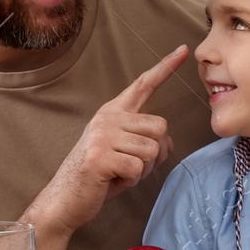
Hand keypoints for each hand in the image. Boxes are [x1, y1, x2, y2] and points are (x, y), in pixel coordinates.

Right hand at [27, 45, 187, 235]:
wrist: (65, 200)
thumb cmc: (97, 177)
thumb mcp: (123, 153)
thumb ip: (144, 141)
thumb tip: (167, 141)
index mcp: (112, 113)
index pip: (143, 85)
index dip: (165, 67)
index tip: (184, 49)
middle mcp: (107, 118)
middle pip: (160, 127)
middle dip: (154, 154)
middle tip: (131, 166)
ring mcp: (102, 135)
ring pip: (152, 149)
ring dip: (142, 169)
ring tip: (119, 173)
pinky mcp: (100, 156)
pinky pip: (137, 167)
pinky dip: (131, 180)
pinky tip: (112, 179)